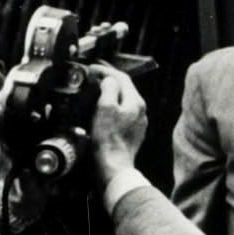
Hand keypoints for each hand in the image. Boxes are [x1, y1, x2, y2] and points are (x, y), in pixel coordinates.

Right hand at [89, 64, 146, 178]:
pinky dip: (112, 108)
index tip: (93, 69)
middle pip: (124, 88)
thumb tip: (109, 80)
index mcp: (135, 102)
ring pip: (124, 101)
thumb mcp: (105, 107)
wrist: (114, 165)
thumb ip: (109, 88)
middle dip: (108, 81)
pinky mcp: (132, 133)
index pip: (122, 78)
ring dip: (110, 94)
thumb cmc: (109, 139)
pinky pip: (122, 114)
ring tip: (96, 91)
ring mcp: (137, 123)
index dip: (106, 70)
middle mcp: (140, 111)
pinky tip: (102, 111)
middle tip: (93, 77)